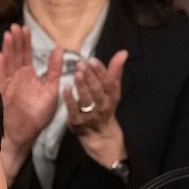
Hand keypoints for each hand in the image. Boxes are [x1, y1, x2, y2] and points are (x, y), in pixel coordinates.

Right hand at [0, 23, 62, 177]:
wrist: (26, 135)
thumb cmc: (38, 115)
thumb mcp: (51, 90)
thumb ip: (54, 70)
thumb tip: (59, 48)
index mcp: (28, 76)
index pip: (26, 54)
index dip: (25, 41)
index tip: (25, 28)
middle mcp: (17, 78)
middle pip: (15, 55)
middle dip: (15, 41)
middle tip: (15, 26)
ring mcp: (9, 85)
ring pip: (8, 63)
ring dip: (8, 49)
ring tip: (9, 35)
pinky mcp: (3, 95)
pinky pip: (1, 79)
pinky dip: (1, 68)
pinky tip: (1, 56)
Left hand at [65, 51, 128, 168]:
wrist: (100, 136)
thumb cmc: (105, 107)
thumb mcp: (112, 91)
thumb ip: (115, 71)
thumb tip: (123, 52)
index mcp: (111, 97)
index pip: (108, 83)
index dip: (101, 71)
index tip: (93, 60)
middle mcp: (102, 107)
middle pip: (97, 91)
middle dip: (90, 77)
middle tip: (81, 64)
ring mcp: (89, 116)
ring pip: (86, 100)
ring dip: (81, 86)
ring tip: (76, 73)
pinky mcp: (77, 123)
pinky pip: (73, 110)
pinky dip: (69, 99)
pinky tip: (65, 88)